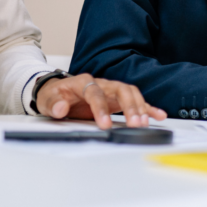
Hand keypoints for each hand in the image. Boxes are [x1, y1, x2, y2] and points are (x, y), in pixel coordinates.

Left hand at [36, 74, 166, 129]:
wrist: (58, 93)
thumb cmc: (55, 95)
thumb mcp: (47, 99)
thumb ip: (54, 104)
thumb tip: (61, 108)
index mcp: (84, 81)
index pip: (96, 93)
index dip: (101, 108)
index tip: (104, 124)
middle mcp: (102, 83)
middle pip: (121, 90)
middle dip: (130, 107)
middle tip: (134, 123)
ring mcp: (112, 90)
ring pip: (131, 94)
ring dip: (140, 108)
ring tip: (144, 124)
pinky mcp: (118, 99)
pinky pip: (136, 101)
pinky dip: (148, 108)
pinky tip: (159, 115)